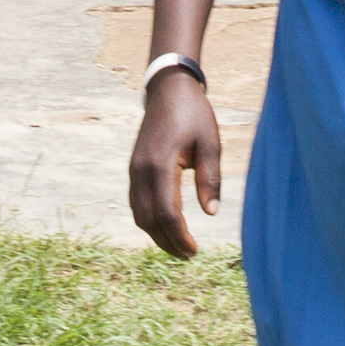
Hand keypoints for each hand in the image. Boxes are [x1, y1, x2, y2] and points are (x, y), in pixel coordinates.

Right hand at [128, 73, 225, 255]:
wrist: (168, 90)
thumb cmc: (194, 114)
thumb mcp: (210, 143)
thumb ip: (211, 179)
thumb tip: (211, 213)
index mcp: (161, 164)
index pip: (167, 212)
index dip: (179, 237)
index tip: (194, 251)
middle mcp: (142, 170)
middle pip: (149, 220)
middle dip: (167, 242)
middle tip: (188, 255)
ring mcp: (134, 169)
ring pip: (138, 214)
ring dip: (156, 234)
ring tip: (177, 246)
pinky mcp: (134, 168)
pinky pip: (136, 202)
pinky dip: (149, 220)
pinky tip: (165, 225)